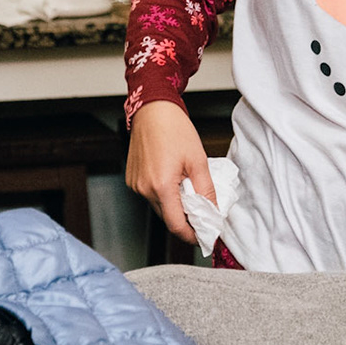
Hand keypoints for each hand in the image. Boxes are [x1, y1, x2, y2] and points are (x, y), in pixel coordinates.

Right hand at [126, 100, 215, 245]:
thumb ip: (206, 190)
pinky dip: (164, 193)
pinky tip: (173, 178)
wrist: (153, 109)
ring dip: (174, 204)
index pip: (176, 225)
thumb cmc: (174, 129)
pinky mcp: (132, 178)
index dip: (192, 234)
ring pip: (159, 206)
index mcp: (161, 186)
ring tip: (188, 188)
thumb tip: (213, 213)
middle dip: (185, 218)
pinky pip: (150, 194)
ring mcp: (135, 184)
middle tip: (202, 210)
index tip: (204, 235)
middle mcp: (144, 188)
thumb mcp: (198, 160)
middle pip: (167, 217)